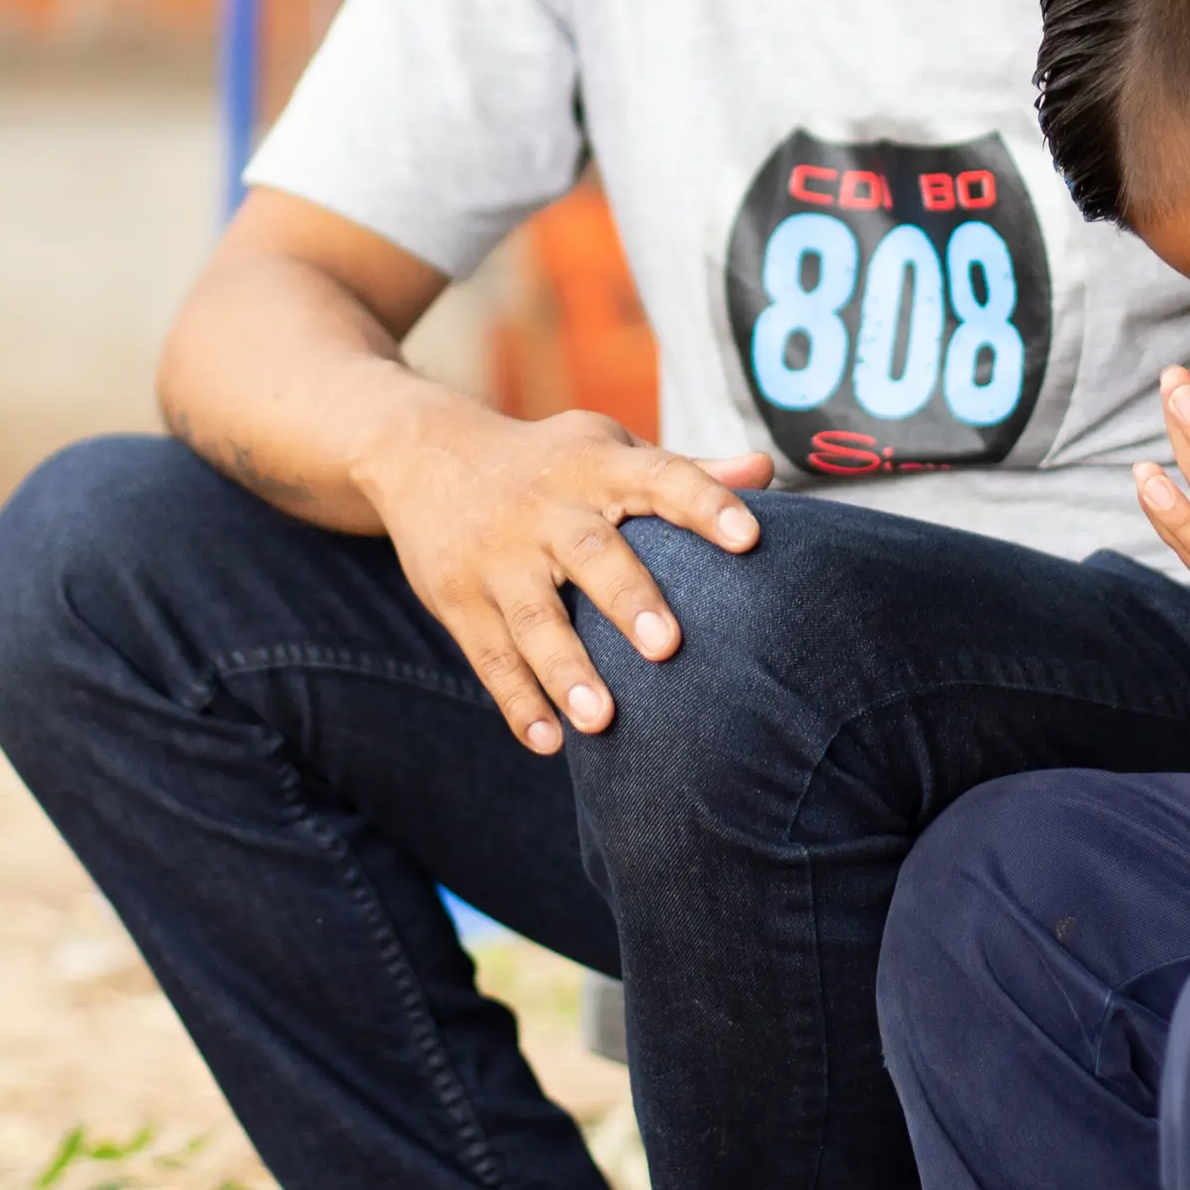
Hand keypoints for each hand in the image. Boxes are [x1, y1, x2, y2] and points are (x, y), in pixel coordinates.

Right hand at [356, 404, 772, 754]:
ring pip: (534, 618)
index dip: (705, 503)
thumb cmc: (547, 463)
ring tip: (602, 721)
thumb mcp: (606, 448)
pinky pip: (489, 655)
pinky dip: (517, 701)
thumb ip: (684, 468)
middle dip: (627, 598)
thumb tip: (766, 468)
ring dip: (566, 671)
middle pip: (590, 553)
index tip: (749, 536)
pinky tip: (548, 742)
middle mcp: (545, 509)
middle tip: (666, 646)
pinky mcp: (459, 599)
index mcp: (596, 466)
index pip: (658, 477)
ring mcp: (497, 557)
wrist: (424, 457)